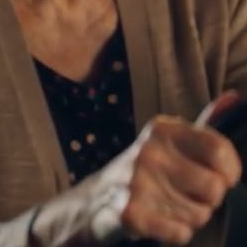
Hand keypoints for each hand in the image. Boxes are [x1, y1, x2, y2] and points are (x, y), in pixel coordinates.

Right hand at [88, 113, 241, 244]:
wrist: (96, 198)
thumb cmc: (147, 169)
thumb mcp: (170, 141)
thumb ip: (203, 127)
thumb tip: (234, 97)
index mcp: (163, 129)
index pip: (220, 150)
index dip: (228, 171)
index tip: (218, 175)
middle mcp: (150, 151)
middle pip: (214, 188)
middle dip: (207, 199)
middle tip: (186, 193)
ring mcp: (138, 182)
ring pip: (200, 215)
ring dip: (190, 217)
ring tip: (168, 205)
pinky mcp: (131, 214)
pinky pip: (181, 234)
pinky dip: (175, 233)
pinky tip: (158, 220)